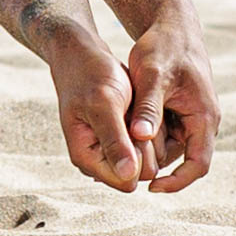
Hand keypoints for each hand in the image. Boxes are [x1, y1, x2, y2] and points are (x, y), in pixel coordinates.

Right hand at [47, 36, 142, 191]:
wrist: (85, 55)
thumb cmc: (90, 75)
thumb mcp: (104, 104)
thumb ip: (115, 140)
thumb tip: (127, 175)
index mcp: (86, 158)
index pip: (127, 180)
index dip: (138, 155)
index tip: (131, 123)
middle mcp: (98, 160)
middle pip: (140, 173)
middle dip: (145, 144)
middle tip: (133, 111)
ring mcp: (110, 152)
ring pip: (148, 160)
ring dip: (149, 135)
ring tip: (134, 108)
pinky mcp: (121, 141)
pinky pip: (148, 147)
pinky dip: (150, 129)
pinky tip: (137, 109)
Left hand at [124, 13, 219, 192]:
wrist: (170, 24)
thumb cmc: (163, 47)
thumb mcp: (152, 76)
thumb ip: (148, 107)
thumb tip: (140, 137)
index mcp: (204, 116)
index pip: (198, 165)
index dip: (177, 182)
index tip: (150, 188)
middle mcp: (202, 120)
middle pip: (179, 157)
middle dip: (154, 165)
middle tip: (123, 167)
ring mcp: (191, 115)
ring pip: (168, 145)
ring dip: (147, 149)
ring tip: (117, 151)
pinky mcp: (179, 109)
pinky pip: (163, 131)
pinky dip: (145, 135)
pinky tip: (121, 134)